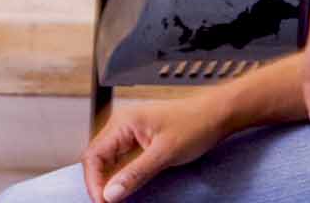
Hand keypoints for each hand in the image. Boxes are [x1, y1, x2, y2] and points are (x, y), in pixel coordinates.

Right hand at [81, 93, 230, 202]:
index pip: (94, 155)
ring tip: (114, 198)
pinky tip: (125, 186)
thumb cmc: (195, 124)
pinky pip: (121, 160)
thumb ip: (135, 174)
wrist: (216, 115)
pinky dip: (120, 175)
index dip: (93, 181)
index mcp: (122, 123)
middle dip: (98, 182)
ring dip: (108, 180)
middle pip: (97, 158)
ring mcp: (129, 132)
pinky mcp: (138, 140)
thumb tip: (111, 193)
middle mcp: (121, 125)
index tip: (102, 201)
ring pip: (107, 160)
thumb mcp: (164, 153)